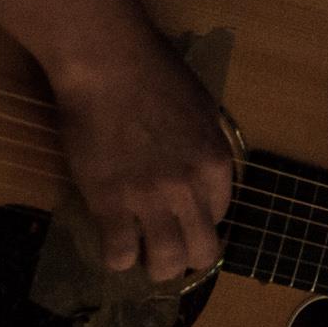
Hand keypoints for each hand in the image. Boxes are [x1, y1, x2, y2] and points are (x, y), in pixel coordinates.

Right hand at [47, 31, 233, 281]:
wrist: (107, 61)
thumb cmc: (154, 71)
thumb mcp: (201, 108)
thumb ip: (204, 146)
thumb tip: (199, 172)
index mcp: (216, 164)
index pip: (220, 214)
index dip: (198, 217)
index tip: (180, 212)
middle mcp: (190, 189)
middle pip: (202, 252)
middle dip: (187, 255)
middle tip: (166, 247)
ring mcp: (150, 199)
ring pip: (165, 264)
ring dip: (155, 266)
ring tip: (141, 254)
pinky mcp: (110, 203)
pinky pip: (119, 255)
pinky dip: (117, 258)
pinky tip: (112, 244)